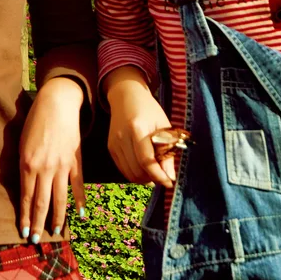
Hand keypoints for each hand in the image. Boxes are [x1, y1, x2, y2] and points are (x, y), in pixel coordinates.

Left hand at [18, 77, 85, 241]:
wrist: (58, 104)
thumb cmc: (35, 121)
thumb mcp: (22, 143)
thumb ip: (23, 166)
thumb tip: (24, 187)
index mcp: (27, 164)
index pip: (26, 198)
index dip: (26, 217)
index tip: (24, 232)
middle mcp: (44, 169)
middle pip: (42, 203)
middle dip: (38, 223)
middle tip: (36, 240)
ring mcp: (62, 166)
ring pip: (60, 199)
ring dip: (57, 218)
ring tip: (55, 233)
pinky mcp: (75, 162)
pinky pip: (77, 186)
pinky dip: (79, 201)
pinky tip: (80, 215)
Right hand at [105, 70, 175, 186]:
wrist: (126, 97)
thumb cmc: (149, 110)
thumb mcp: (163, 126)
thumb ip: (167, 152)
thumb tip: (170, 177)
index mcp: (137, 128)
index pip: (146, 160)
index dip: (158, 175)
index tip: (169, 183)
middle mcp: (122, 137)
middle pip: (136, 170)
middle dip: (152, 179)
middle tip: (163, 177)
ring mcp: (114, 144)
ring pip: (129, 173)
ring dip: (143, 179)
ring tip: (154, 173)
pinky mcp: (110, 148)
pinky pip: (122, 169)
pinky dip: (134, 174)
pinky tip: (144, 169)